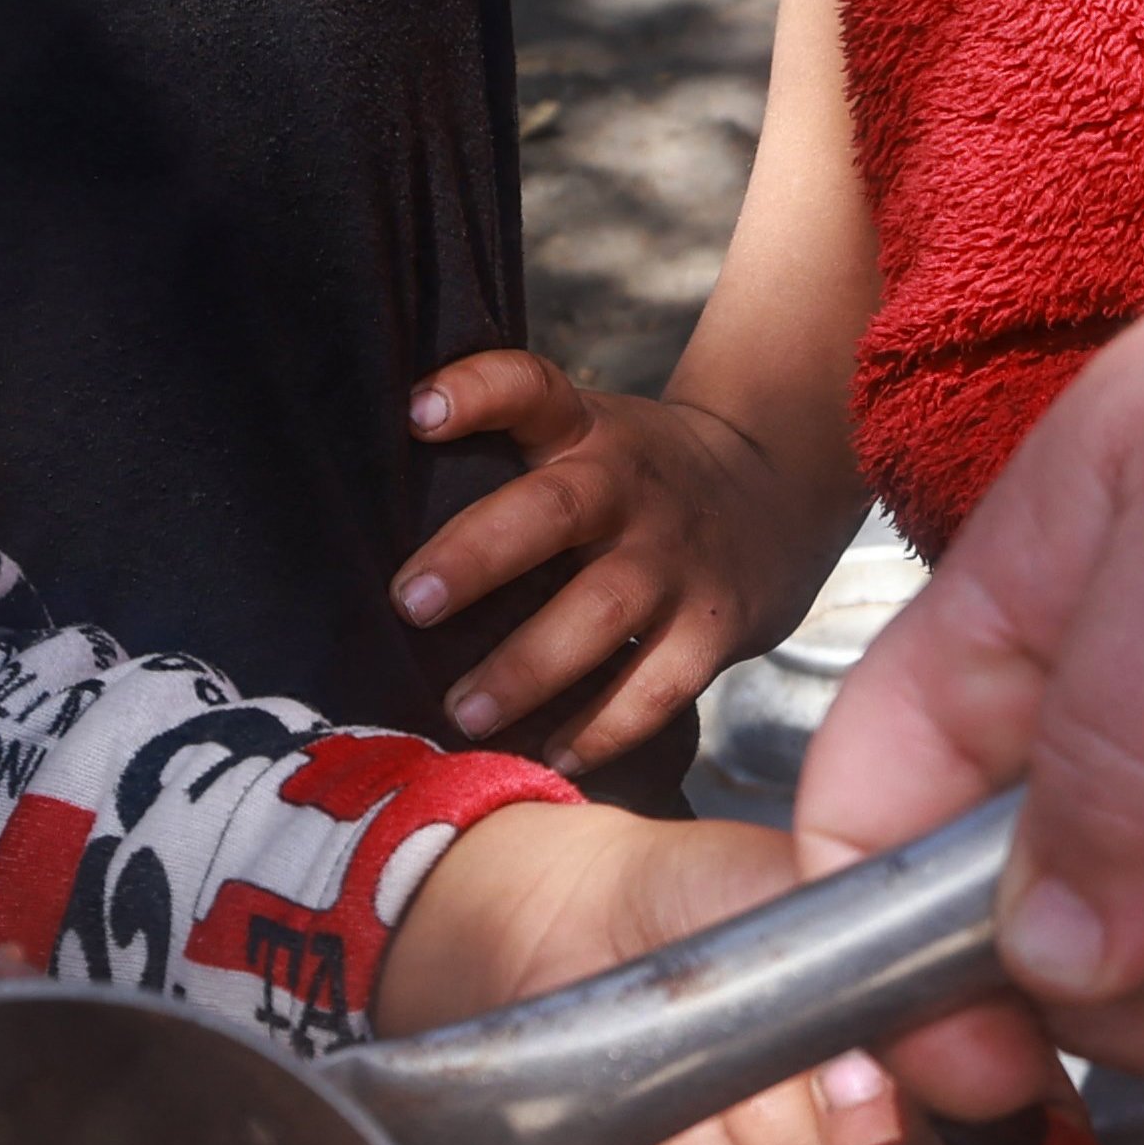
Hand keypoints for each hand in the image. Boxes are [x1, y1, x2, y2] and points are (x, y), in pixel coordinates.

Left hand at [382, 803, 1060, 1144]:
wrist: (588, 922)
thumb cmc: (718, 891)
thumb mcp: (827, 888)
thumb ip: (905, 957)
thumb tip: (967, 1035)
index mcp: (955, 1053)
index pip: (1028, 1140)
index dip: (972, 1121)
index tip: (886, 1065)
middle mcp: (894, 1138)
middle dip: (853, 1128)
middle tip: (811, 1056)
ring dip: (746, 1123)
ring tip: (721, 1045)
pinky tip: (670, 1090)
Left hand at [390, 351, 825, 762]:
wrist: (779, 493)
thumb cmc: (638, 479)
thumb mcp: (589, 435)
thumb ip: (508, 456)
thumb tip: (365, 512)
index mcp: (588, 433)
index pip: (531, 388)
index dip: (477, 391)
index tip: (419, 413)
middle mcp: (630, 489)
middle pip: (554, 510)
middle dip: (477, 556)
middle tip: (407, 604)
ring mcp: (675, 561)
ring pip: (602, 611)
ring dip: (528, 666)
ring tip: (463, 711)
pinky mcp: (713, 628)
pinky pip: (656, 686)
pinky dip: (603, 727)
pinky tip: (550, 756)